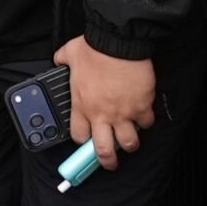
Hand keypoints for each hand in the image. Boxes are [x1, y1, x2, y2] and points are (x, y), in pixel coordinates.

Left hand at [55, 36, 156, 168]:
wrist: (118, 42)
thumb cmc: (95, 47)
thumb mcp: (70, 54)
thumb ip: (62, 60)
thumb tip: (59, 59)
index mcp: (82, 105)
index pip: (79, 135)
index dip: (83, 139)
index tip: (87, 137)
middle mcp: (101, 115)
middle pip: (103, 151)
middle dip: (107, 161)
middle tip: (109, 162)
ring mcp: (123, 113)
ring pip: (129, 143)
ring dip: (130, 144)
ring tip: (130, 143)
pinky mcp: (142, 106)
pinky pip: (147, 123)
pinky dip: (146, 121)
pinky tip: (144, 116)